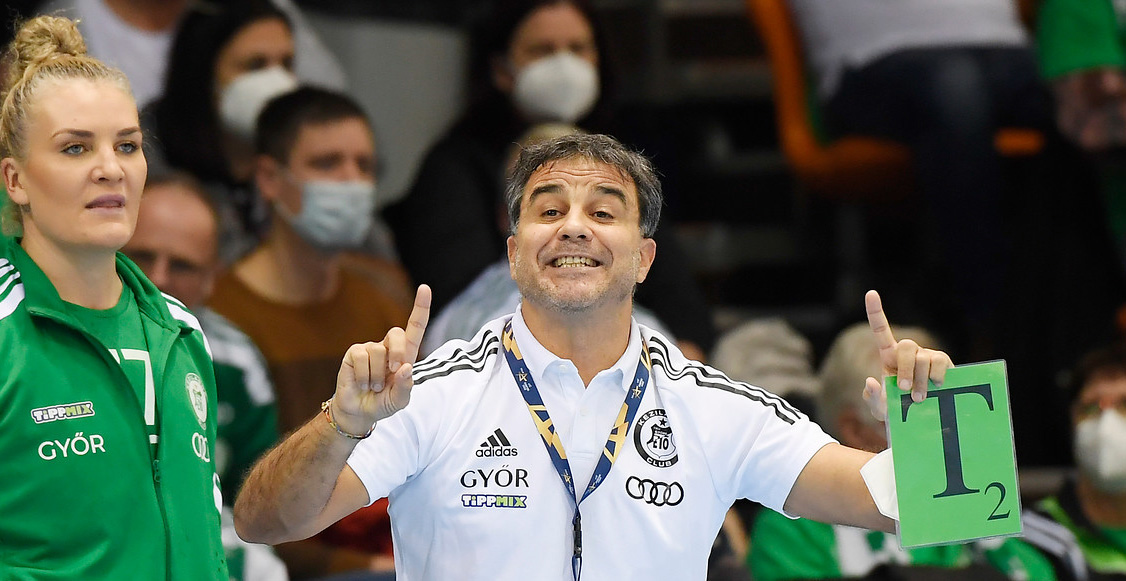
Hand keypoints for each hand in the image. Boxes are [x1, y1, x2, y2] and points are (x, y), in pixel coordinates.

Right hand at [331, 285, 431, 433]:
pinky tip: (362, 384)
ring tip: (374, 386)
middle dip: (398, 352)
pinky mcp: (354, 353)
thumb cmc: (383, 403)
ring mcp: (370, 348)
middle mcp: (388, 347)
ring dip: (377, 375)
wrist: (359, 412)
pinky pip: (362, 357)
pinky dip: (364, 376)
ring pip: (379, 351)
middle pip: (397, 333)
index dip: (420, 308)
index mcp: (405, 355)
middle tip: (394, 371)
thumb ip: (406, 387)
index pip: (415, 328)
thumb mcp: (400, 400)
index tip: (425, 288)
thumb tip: (406, 367)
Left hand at [861, 290, 952, 420]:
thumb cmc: (898, 413)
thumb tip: (871, 381)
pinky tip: (936, 388)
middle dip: (905, 368)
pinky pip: (941, 363)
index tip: (870, 293)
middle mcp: (910, 353)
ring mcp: (929, 356)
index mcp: (889, 357)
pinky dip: (937, 377)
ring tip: (919, 398)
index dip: (876, 312)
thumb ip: (872, 398)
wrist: (923, 423)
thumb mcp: (881, 410)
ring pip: (925, 358)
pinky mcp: (945, 365)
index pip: (881, 330)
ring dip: (921, 379)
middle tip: (904, 389)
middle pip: (907, 346)